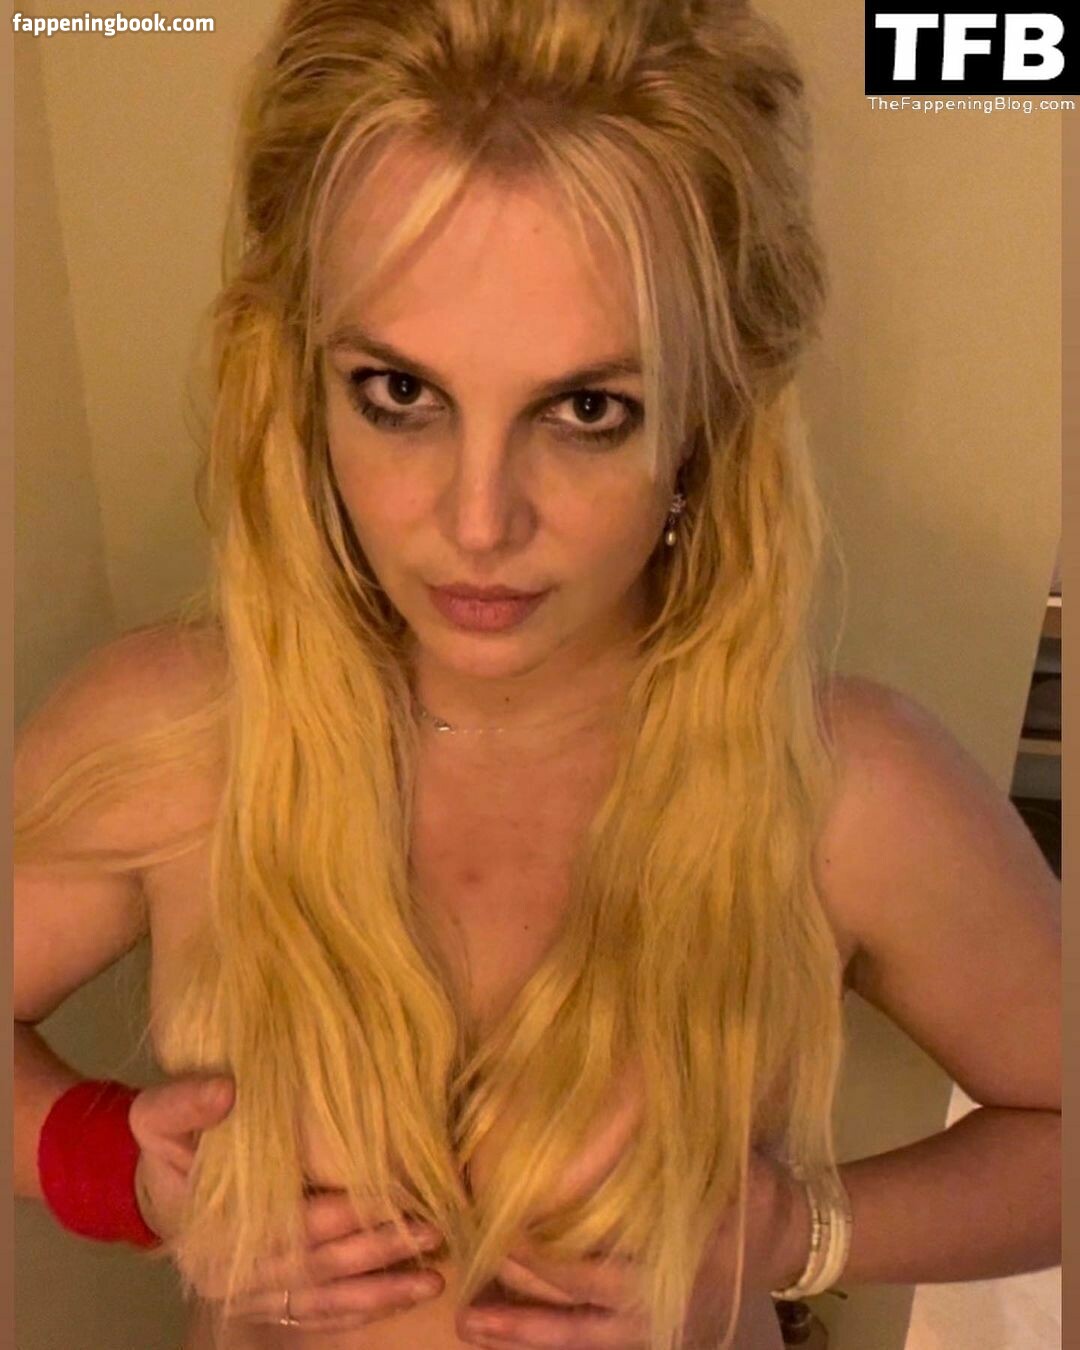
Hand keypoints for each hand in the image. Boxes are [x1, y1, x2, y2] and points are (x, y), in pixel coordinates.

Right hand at [130, 1074, 446, 1331]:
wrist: (151, 1192)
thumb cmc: (165, 1149)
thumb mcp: (158, 1115)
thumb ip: (185, 1103)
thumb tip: (225, 1089)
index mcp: (213, 1228)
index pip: (290, 1222)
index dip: (344, 1211)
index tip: (396, 1192)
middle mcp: (232, 1272)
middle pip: (316, 1263)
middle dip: (376, 1249)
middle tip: (431, 1228)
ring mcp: (250, 1294)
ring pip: (323, 1297)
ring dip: (379, 1290)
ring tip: (430, 1276)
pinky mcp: (265, 1304)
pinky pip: (315, 1315)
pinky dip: (359, 1311)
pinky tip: (400, 1298)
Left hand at [457, 1150, 803, 1348]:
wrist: (789, 1238)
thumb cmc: (748, 1189)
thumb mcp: (716, 1163)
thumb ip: (667, 1149)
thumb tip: (616, 1107)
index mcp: (668, 1265)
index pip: (587, 1263)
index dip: (536, 1247)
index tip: (494, 1219)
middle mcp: (656, 1308)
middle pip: (571, 1302)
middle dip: (516, 1285)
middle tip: (462, 1266)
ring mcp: (652, 1330)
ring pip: (575, 1337)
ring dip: (521, 1331)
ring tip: (468, 1322)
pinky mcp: (650, 1339)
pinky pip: (590, 1343)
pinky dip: (549, 1337)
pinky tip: (507, 1333)